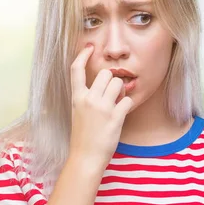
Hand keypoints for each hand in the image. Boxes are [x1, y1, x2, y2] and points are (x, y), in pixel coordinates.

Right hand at [68, 44, 133, 168]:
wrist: (85, 157)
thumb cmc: (83, 136)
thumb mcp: (79, 113)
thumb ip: (87, 97)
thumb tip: (105, 84)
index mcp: (76, 97)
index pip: (76, 69)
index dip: (83, 55)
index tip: (90, 47)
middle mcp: (88, 99)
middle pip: (106, 74)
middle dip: (112, 81)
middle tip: (112, 95)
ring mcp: (102, 107)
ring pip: (119, 83)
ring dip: (121, 92)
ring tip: (116, 105)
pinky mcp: (115, 117)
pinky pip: (128, 100)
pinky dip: (127, 106)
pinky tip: (121, 115)